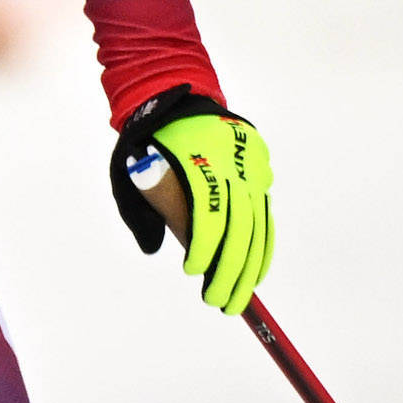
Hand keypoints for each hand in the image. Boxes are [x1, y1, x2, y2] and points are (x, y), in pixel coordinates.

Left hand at [106, 89, 274, 316]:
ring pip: (258, 225)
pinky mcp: (261, 172)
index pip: (208, 212)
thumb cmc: (153, 142)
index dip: (203, 246)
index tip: (193, 272)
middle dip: (230, 271)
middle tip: (218, 303)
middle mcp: (233, 166)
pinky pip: (266, 216)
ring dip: (250, 268)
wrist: (183, 99)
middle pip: (240, 226)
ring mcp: (252, 169)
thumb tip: (155, 248)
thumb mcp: (136, 167)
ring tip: (238, 299)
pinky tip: (256, 273)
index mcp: (200, 161)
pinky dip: (263, 247)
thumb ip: (146, 203)